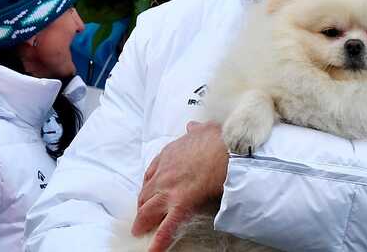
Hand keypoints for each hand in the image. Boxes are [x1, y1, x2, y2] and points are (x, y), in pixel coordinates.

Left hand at [133, 121, 228, 251]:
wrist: (227, 147)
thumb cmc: (218, 138)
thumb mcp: (204, 129)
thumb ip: (195, 130)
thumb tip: (192, 126)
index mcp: (169, 154)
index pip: (152, 172)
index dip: (149, 184)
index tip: (149, 190)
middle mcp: (164, 172)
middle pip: (146, 192)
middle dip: (143, 204)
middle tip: (142, 213)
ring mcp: (169, 188)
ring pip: (149, 209)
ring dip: (143, 221)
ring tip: (140, 230)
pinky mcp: (180, 203)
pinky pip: (167, 225)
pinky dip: (159, 240)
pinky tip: (153, 249)